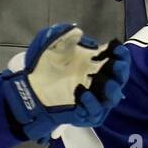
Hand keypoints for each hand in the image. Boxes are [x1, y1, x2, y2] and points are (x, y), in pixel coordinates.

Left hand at [2, 23, 130, 142]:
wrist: (26, 89)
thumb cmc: (41, 67)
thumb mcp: (48, 44)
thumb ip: (62, 35)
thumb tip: (78, 32)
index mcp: (94, 65)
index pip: (117, 60)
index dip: (121, 54)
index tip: (116, 48)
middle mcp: (98, 82)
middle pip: (120, 80)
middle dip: (121, 72)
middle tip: (116, 66)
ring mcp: (93, 100)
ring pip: (111, 99)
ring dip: (111, 90)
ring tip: (105, 84)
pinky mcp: (84, 114)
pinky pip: (94, 112)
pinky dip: (91, 103)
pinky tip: (82, 93)